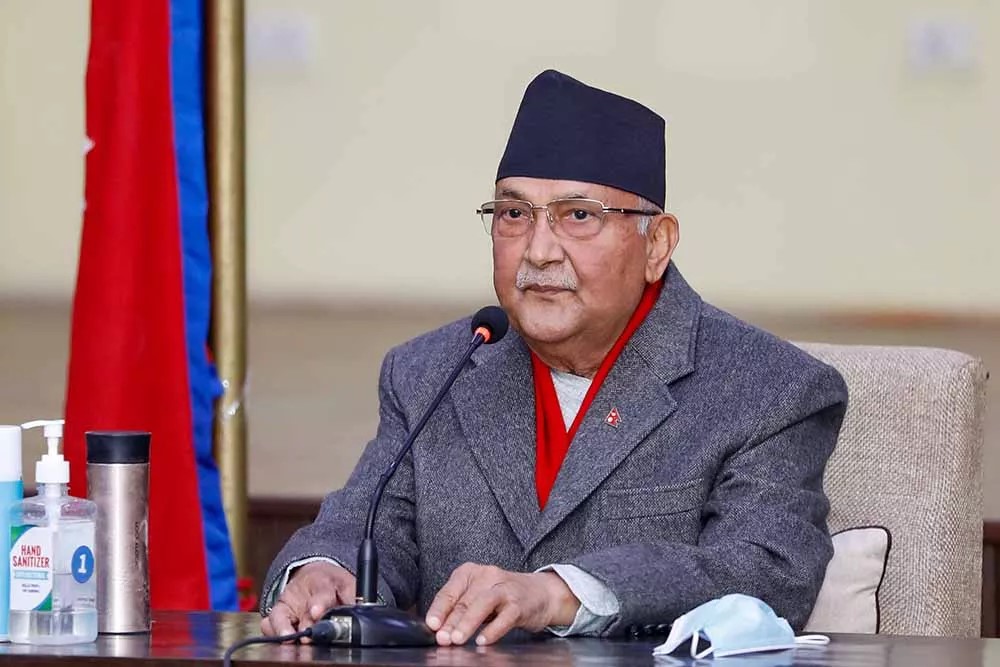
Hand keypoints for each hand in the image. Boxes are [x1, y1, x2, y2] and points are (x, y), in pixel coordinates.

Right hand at [261, 561, 355, 639]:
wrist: (313, 576)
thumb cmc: (331, 583)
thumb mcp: (348, 585)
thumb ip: (354, 598)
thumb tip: (362, 612)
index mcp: (322, 582)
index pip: (321, 592)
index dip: (319, 603)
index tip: (317, 611)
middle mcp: (301, 593)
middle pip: (301, 612)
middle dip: (306, 624)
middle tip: (309, 634)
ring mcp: (286, 605)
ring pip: (278, 617)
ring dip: (283, 629)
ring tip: (289, 639)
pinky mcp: (276, 615)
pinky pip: (268, 624)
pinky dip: (273, 632)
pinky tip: (281, 638)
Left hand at [424, 563, 578, 645]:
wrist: (542, 593)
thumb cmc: (502, 596)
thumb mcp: (477, 597)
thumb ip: (459, 609)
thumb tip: (438, 629)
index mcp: (471, 572)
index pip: (450, 591)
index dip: (439, 609)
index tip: (431, 625)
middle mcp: (487, 576)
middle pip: (465, 600)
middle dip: (450, 621)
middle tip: (442, 638)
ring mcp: (505, 589)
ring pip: (483, 604)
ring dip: (468, 622)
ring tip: (457, 639)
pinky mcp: (520, 604)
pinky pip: (505, 617)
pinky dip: (492, 630)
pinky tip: (482, 641)